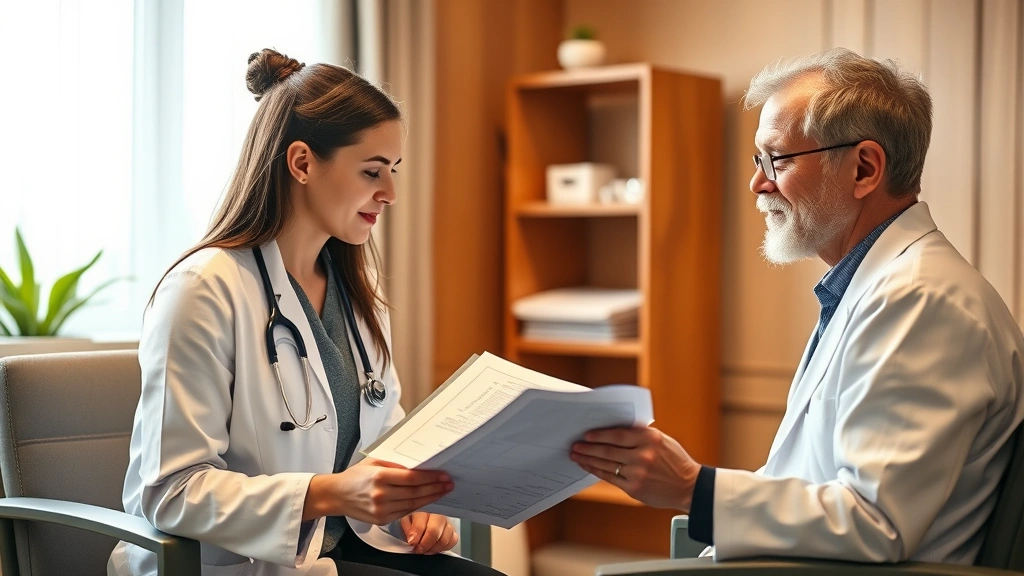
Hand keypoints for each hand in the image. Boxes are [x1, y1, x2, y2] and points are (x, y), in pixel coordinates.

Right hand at [304, 458, 452, 524]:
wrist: (336, 495)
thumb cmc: (355, 476)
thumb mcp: (373, 462)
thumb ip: (395, 464)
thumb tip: (418, 465)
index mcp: (380, 476)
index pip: (411, 478)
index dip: (430, 477)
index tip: (443, 475)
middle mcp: (381, 494)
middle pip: (415, 492)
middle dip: (435, 488)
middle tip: (448, 483)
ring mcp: (381, 509)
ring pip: (412, 504)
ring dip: (430, 498)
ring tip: (442, 491)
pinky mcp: (381, 520)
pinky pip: (405, 513)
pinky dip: (418, 507)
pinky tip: (427, 500)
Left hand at [401, 512, 457, 553]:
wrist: (419, 522)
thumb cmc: (412, 521)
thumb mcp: (405, 521)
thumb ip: (407, 528)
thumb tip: (412, 539)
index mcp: (423, 509)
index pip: (421, 524)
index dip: (416, 536)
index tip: (411, 543)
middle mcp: (437, 514)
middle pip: (434, 531)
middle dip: (425, 544)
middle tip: (419, 550)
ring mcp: (447, 523)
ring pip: (444, 539)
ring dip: (433, 548)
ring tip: (425, 550)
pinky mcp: (453, 531)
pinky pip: (453, 541)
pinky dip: (443, 547)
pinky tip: (434, 547)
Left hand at [571, 426, 699, 512]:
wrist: (689, 486)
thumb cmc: (675, 461)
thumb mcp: (663, 441)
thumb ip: (641, 435)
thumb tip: (613, 430)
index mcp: (650, 439)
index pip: (618, 434)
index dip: (599, 434)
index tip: (587, 435)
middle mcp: (643, 455)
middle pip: (608, 450)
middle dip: (588, 447)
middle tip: (575, 445)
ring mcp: (638, 473)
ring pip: (606, 464)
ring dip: (588, 459)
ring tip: (576, 456)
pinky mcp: (634, 488)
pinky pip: (611, 478)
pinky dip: (597, 471)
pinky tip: (589, 467)